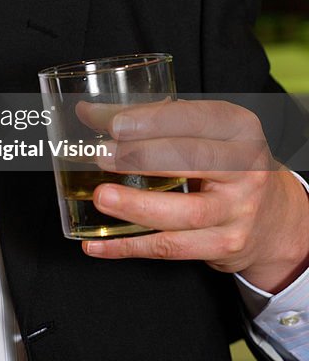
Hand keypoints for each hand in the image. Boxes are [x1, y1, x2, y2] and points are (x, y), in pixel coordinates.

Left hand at [77, 98, 308, 292]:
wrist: (272, 217)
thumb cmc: (222, 163)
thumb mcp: (203, 134)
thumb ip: (151, 120)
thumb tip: (88, 112)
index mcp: (239, 128)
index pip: (192, 118)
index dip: (151, 121)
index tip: (112, 124)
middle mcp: (247, 167)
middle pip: (191, 160)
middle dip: (141, 157)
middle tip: (101, 156)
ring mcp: (239, 210)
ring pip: (186, 212)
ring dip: (138, 206)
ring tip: (101, 197)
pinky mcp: (226, 246)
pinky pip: (172, 248)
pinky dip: (130, 247)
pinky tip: (97, 244)